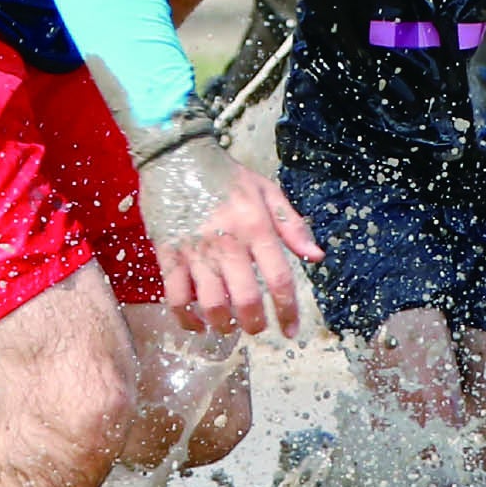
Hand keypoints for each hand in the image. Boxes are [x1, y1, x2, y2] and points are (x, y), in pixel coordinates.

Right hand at [138, 132, 322, 338]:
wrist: (178, 155)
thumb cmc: (227, 175)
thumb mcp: (267, 191)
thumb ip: (293, 225)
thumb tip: (317, 257)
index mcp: (256, 226)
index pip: (279, 278)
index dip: (288, 310)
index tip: (290, 331)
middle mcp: (228, 243)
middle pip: (246, 299)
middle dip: (254, 324)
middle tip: (256, 328)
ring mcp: (196, 251)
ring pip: (212, 304)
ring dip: (222, 324)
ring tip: (228, 326)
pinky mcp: (168, 254)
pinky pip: (176, 297)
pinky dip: (186, 318)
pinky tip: (196, 322)